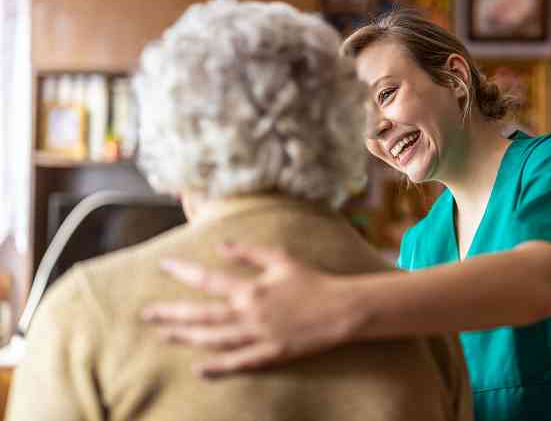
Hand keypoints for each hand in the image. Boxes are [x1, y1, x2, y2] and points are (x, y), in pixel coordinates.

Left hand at [142, 243, 363, 376]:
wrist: (340, 309)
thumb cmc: (311, 281)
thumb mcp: (281, 259)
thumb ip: (249, 252)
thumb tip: (221, 245)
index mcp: (251, 289)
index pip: (208, 280)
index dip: (183, 272)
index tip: (163, 265)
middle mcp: (249, 314)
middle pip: (202, 315)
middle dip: (172, 314)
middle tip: (147, 314)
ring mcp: (258, 337)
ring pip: (214, 340)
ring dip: (187, 338)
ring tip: (164, 335)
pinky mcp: (269, 354)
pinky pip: (238, 363)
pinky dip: (217, 368)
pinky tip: (198, 369)